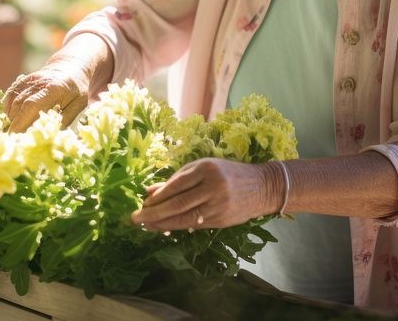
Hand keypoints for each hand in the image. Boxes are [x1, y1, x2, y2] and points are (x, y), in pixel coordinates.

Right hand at [2, 64, 89, 131]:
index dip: (21, 122)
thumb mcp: (78, 105)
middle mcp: (37, 83)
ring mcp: (28, 80)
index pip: (32, 105)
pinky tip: (14, 119)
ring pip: (12, 101)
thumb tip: (49, 135)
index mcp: (53, 89)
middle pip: (19, 105)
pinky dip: (8, 109)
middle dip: (14, 124)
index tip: (15, 137)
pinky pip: (9, 97)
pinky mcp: (21, 81)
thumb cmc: (76, 90)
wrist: (70, 68)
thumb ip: (64, 119)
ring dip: (11, 118)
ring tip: (17, 131)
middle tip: (16, 140)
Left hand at [130, 158, 281, 231]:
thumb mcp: (203, 168)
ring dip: (162, 224)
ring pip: (185, 217)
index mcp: (207, 168)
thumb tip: (149, 192)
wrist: (262, 186)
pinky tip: (164, 228)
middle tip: (135, 219)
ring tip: (145, 226)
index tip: (143, 203)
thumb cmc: (228, 173)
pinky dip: (178, 226)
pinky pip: (195, 224)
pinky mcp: (222, 220)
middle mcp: (213, 187)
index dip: (158, 196)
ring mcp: (219, 205)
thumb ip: (177, 179)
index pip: (176, 184)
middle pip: (178, 203)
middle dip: (154, 213)